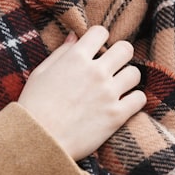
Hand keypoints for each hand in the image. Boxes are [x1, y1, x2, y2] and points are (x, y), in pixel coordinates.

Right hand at [17, 26, 144, 159]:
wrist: (37, 142)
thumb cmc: (33, 107)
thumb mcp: (41, 73)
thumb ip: (61, 52)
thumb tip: (75, 36)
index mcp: (75, 58)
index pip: (101, 32)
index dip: (100, 38)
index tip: (97, 49)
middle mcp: (96, 72)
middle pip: (126, 49)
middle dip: (121, 54)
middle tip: (113, 66)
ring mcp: (108, 93)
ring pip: (135, 73)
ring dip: (127, 78)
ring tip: (118, 87)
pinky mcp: (117, 115)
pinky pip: (140, 98)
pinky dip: (134, 100)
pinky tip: (124, 103)